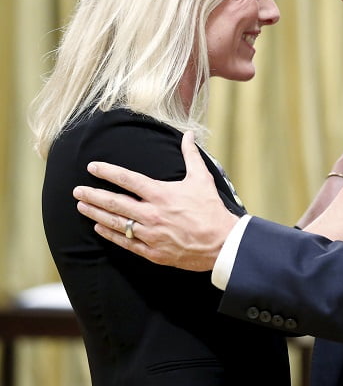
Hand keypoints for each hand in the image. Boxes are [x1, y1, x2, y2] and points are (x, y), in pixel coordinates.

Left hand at [73, 133, 238, 270]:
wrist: (221, 243)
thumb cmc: (211, 209)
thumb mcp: (202, 178)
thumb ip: (190, 155)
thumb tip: (188, 134)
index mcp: (161, 193)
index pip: (128, 179)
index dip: (108, 172)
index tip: (92, 167)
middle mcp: (151, 213)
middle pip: (115, 203)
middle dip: (93, 195)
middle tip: (77, 190)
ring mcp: (150, 234)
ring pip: (116, 223)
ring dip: (96, 214)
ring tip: (81, 207)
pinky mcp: (152, 251)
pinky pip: (126, 242)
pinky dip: (110, 234)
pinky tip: (99, 228)